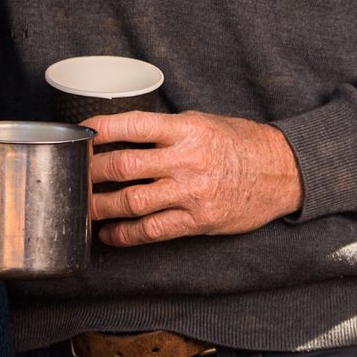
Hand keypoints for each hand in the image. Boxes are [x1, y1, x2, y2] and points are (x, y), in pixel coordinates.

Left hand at [86, 111, 303, 246]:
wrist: (281, 172)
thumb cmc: (240, 143)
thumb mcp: (203, 122)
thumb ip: (166, 130)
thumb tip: (122, 134)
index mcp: (185, 129)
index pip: (132, 125)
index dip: (100, 129)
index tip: (81, 133)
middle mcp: (186, 160)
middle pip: (124, 166)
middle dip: (92, 171)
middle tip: (75, 173)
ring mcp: (191, 193)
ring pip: (132, 202)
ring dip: (101, 206)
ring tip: (84, 206)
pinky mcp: (197, 220)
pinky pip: (153, 230)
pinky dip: (125, 234)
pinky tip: (110, 233)